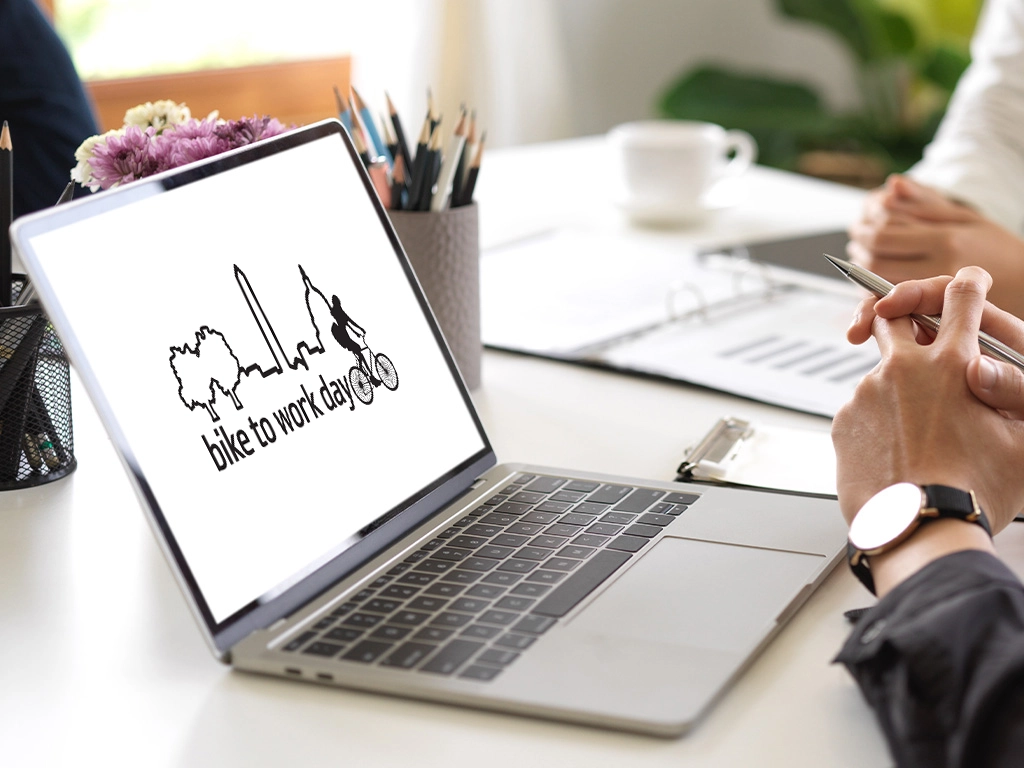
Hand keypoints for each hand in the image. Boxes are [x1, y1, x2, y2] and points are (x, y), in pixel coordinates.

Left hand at [833, 267, 1023, 534]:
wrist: (918, 530)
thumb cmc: (972, 491)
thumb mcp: (1021, 441)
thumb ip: (1010, 396)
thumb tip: (990, 370)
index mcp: (953, 365)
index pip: (961, 299)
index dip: (967, 287)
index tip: (966, 285)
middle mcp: (903, 370)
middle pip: (894, 316)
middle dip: (903, 315)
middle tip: (913, 331)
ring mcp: (867, 393)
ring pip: (879, 372)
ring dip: (896, 386)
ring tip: (918, 431)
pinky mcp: (843, 420)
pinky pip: (861, 409)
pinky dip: (877, 421)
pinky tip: (896, 451)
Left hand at [847, 174, 1023, 317]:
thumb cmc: (997, 248)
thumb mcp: (967, 217)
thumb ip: (926, 202)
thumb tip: (892, 184)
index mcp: (946, 239)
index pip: (886, 232)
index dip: (866, 228)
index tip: (859, 224)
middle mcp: (938, 267)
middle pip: (876, 259)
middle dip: (861, 247)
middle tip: (856, 238)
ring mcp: (934, 294)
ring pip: (879, 283)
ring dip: (863, 269)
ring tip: (863, 254)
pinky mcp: (933, 312)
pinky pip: (893, 303)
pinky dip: (878, 290)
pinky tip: (879, 277)